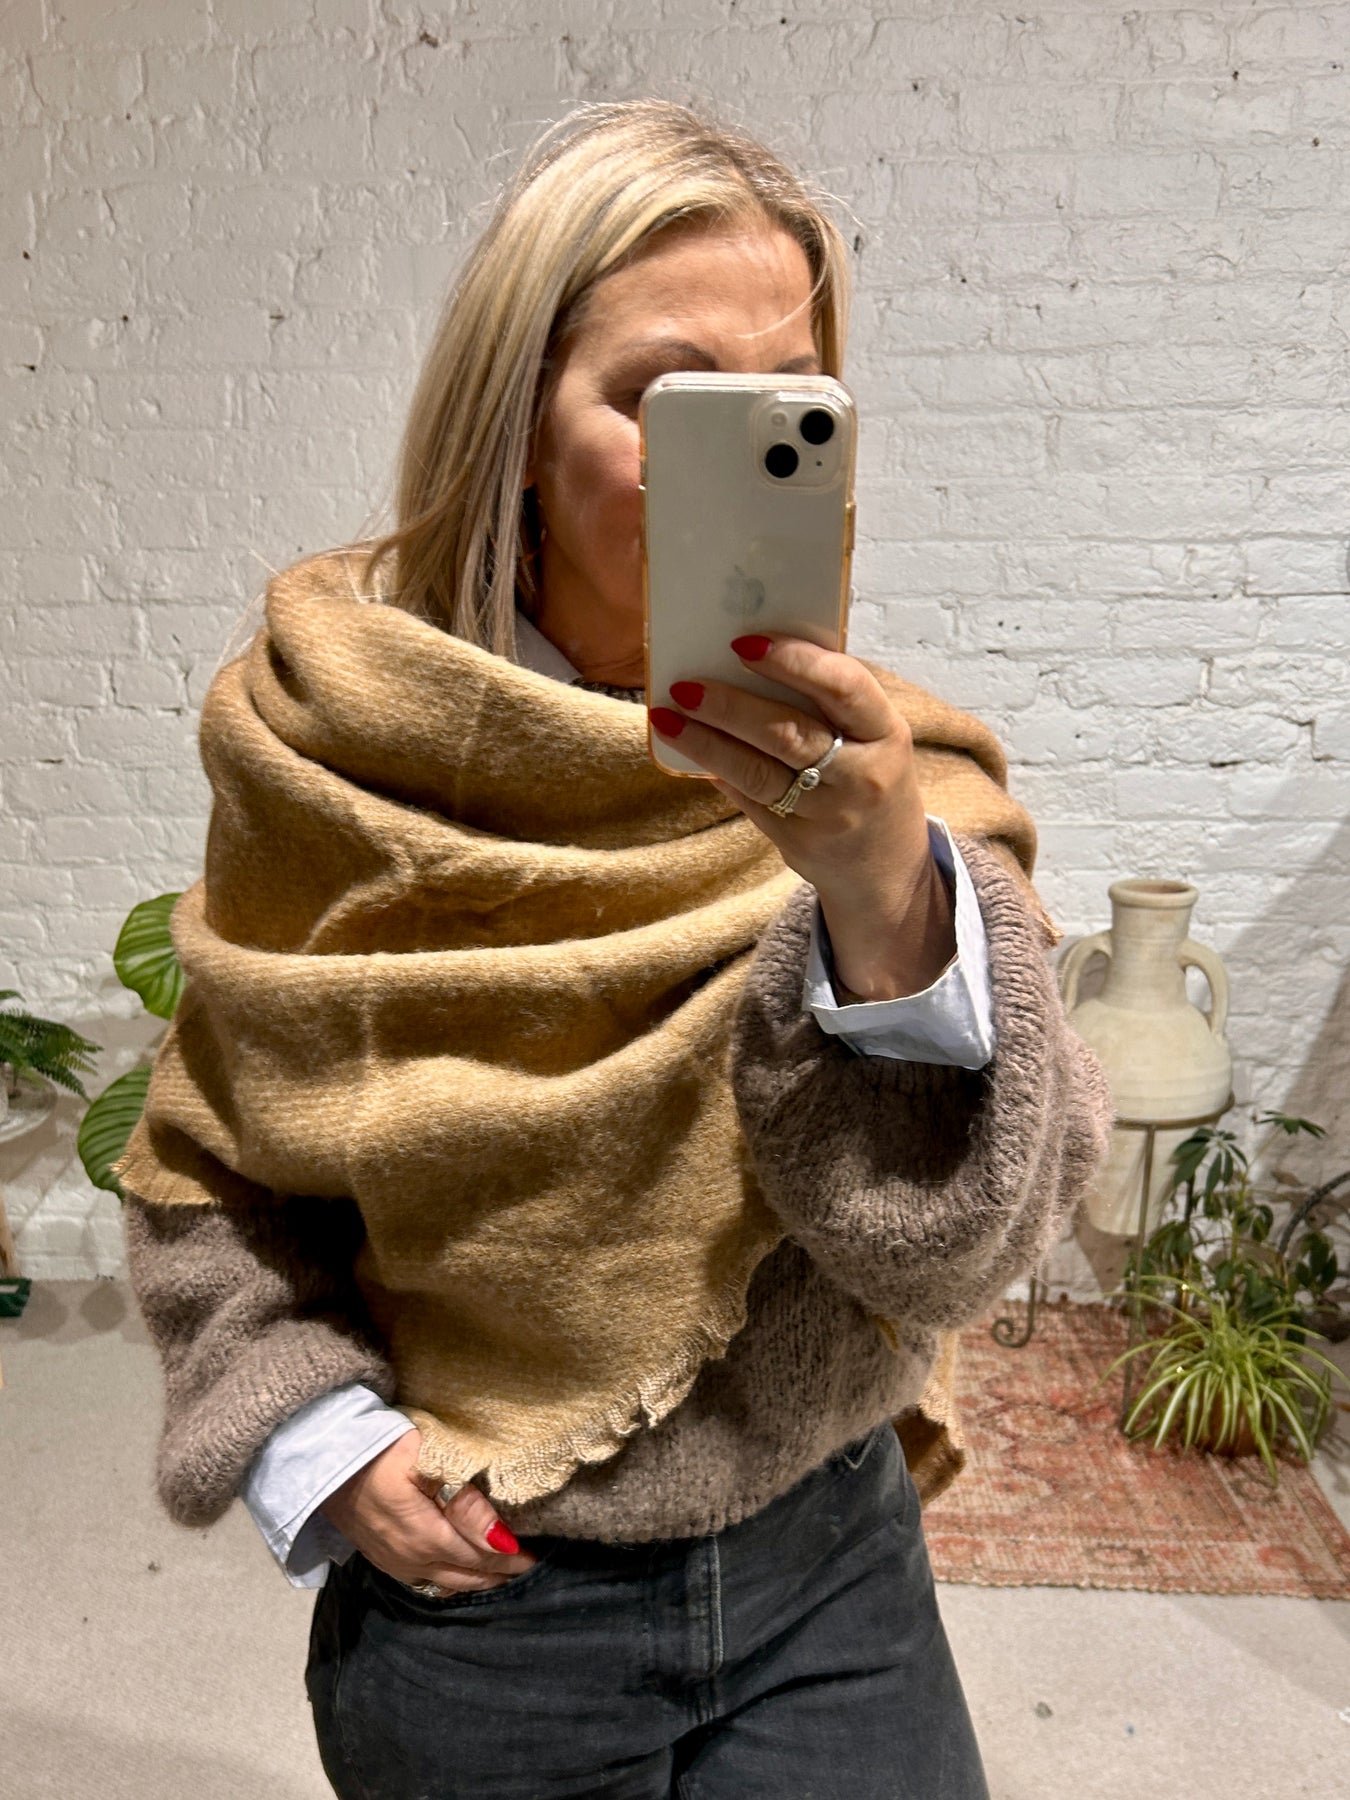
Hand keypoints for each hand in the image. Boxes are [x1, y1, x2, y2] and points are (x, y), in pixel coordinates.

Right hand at [319, 1429, 538, 1592]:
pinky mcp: (380, 1559)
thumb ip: (466, 1503)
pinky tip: (461, 1576)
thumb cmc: (379, 1449)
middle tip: (528, 1571)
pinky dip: (450, 1581)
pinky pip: (424, 1582)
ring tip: (503, 1576)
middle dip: (499, 1575)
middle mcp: (411, 1560)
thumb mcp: (427, 1462)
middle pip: (466, 1575)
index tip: (537, 1557)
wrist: (321, 1460)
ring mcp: (393, 1563)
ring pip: (446, 1583)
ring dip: (476, 1581)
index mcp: (426, 1537)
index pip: (481, 1554)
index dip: (511, 1558)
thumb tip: (502, 1539)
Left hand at [648, 634, 956, 1000]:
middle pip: (788, 733)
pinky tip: (690, 752)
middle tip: (684, 685)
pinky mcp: (798, 842)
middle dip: (729, 706)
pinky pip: (749, 800)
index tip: (744, 643)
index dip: (794, 661)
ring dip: (707, 743)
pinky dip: (718, 773)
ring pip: (758, 773)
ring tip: (667, 717)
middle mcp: (861, 776)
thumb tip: (749, 658)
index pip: (842, 687)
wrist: (887, 865)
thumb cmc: (871, 777)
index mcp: (885, 732)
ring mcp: (828, 814)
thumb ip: (830, 701)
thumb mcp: (873, 736)